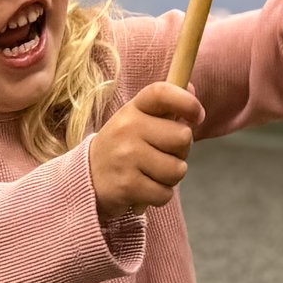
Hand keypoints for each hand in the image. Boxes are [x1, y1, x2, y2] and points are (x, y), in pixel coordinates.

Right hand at [89, 81, 203, 212]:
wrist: (85, 178)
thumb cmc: (122, 148)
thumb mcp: (136, 121)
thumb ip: (165, 106)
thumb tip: (190, 87)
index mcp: (133, 109)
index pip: (162, 93)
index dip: (187, 102)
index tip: (197, 116)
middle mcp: (127, 128)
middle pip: (183, 137)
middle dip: (180, 152)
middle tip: (161, 155)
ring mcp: (126, 157)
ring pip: (178, 169)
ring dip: (170, 177)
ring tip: (150, 174)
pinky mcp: (127, 185)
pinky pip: (165, 193)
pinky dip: (159, 196)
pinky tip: (143, 189)